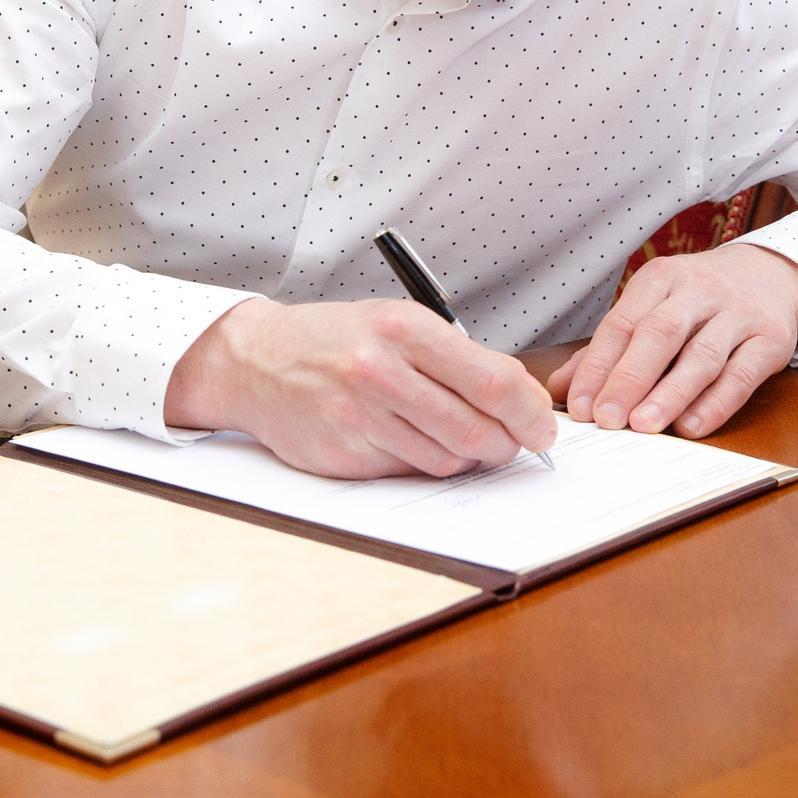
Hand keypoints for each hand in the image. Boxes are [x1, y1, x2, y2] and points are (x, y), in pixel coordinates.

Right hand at [165, 299, 558, 478]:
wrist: (256, 360)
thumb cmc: (336, 339)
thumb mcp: (398, 324)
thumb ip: (460, 358)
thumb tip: (522, 398)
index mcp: (404, 328)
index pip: (493, 383)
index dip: (529, 414)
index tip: (541, 427)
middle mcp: (381, 371)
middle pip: (476, 430)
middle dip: (506, 445)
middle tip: (512, 443)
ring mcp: (359, 416)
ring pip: (446, 459)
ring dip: (467, 458)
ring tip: (460, 438)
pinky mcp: (343, 455)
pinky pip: (409, 472)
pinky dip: (424, 464)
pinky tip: (415, 442)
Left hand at [546, 243, 797, 439]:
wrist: (772, 275)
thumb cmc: (698, 301)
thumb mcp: (653, 307)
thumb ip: (609, 348)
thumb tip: (562, 388)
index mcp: (661, 279)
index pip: (622, 323)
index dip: (598, 366)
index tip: (580, 406)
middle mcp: (700, 290)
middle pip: (660, 334)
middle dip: (630, 378)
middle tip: (606, 419)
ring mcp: (739, 313)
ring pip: (702, 354)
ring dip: (670, 393)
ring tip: (644, 426)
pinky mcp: (771, 339)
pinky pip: (742, 374)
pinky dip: (716, 403)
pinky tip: (692, 426)